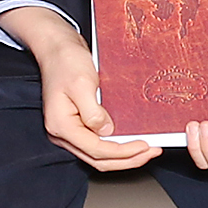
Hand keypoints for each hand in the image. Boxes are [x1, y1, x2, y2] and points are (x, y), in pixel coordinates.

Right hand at [3, 6, 154, 171]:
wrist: (56, 48)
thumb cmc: (65, 61)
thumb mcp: (82, 83)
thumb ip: (93, 112)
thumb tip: (107, 131)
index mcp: (61, 126)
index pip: (97, 150)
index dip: (124, 152)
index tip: (145, 146)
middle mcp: (62, 133)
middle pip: (98, 159)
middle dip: (128, 159)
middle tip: (151, 152)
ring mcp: (68, 131)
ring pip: (98, 155)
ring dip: (123, 156)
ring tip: (145, 149)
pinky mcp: (76, 125)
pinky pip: (97, 144)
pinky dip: (115, 146)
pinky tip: (130, 140)